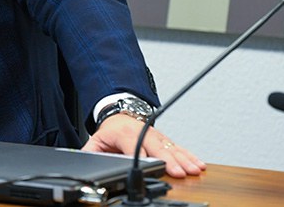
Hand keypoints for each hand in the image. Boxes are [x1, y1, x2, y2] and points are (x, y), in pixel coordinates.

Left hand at [82, 114, 205, 177]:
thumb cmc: (110, 131)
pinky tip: (197, 163)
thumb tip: (85, 162)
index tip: (149, 163)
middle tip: (177, 171)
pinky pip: (177, 147)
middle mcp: (142, 131)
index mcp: (123, 132)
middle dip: (168, 159)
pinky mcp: (163, 139)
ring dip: (183, 159)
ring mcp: (154, 135)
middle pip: (156, 146)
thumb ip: (91, 152)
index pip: (132, 143)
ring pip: (170, 147)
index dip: (140, 153)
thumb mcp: (96, 141)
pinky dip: (189, 155)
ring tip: (193, 169)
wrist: (119, 113)